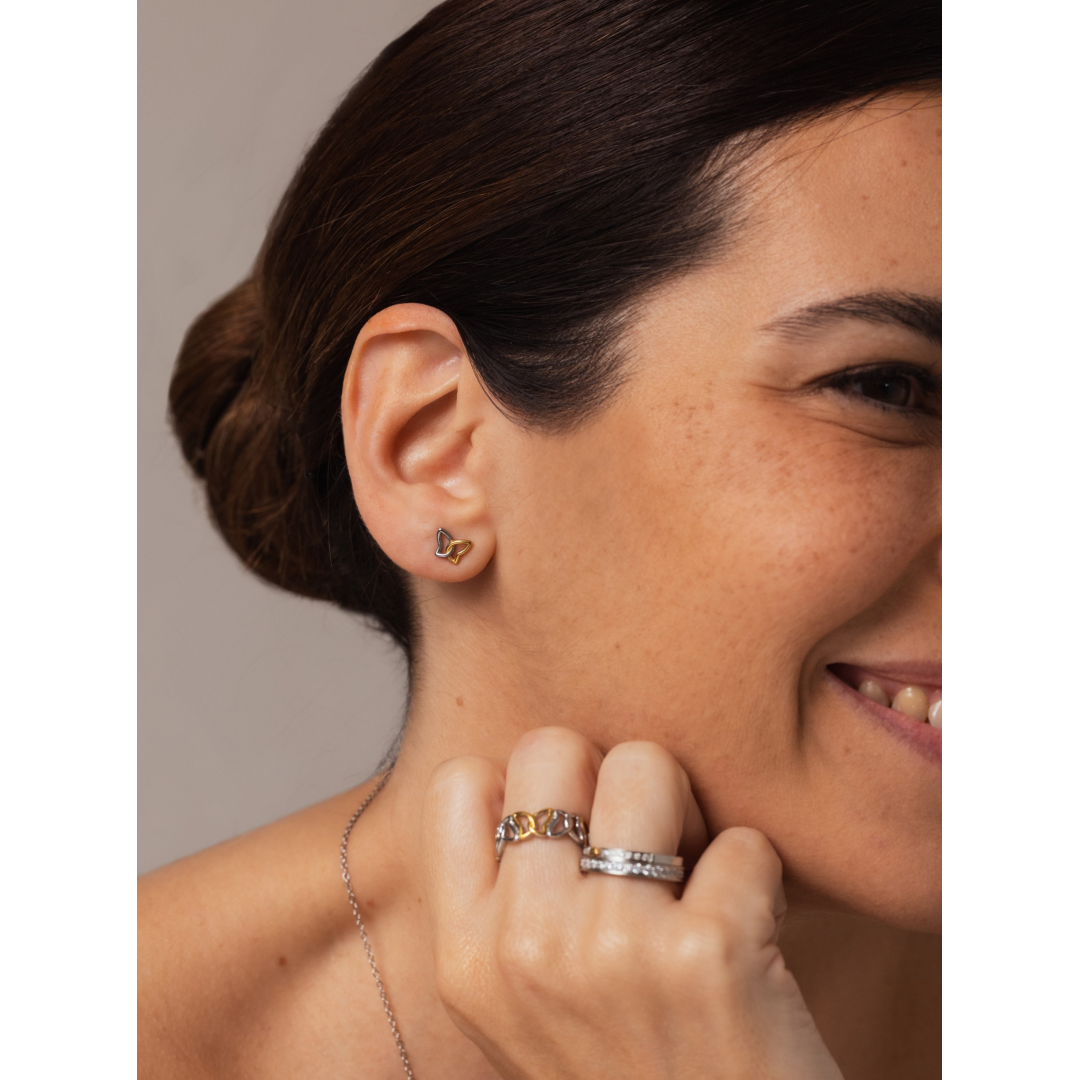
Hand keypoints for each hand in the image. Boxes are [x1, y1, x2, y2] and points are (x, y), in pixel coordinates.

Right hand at [422, 726, 842, 1078]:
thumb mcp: (524, 1011)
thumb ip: (512, 907)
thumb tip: (550, 781)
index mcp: (465, 960)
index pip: (458, 785)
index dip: (525, 791)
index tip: (571, 834)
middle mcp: (523, 947)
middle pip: (553, 749)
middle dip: (608, 781)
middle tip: (643, 847)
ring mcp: (611, 948)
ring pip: (648, 766)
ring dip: (688, 812)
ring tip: (696, 880)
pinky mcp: (707, 956)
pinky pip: (745, 843)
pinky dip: (761, 883)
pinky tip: (754, 946)